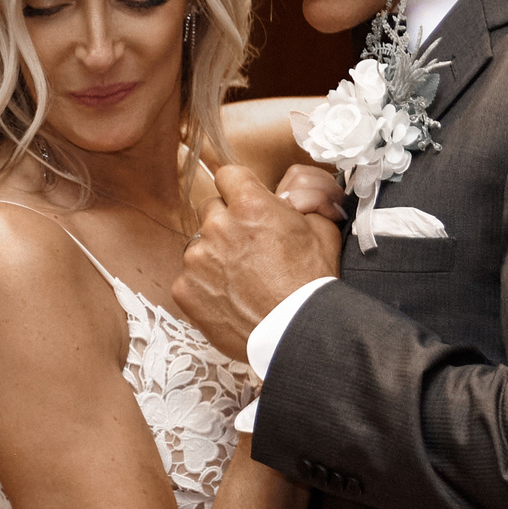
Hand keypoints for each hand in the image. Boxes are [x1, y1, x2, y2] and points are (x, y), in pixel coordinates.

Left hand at [174, 165, 339, 360]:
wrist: (297, 333)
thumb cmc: (312, 284)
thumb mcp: (322, 230)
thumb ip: (300, 203)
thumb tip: (289, 196)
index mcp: (250, 205)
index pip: (228, 175)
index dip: (239, 189)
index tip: (245, 203)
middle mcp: (218, 226)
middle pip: (211, 209)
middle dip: (227, 222)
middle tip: (249, 248)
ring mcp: (197, 259)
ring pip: (199, 245)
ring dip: (215, 255)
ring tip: (241, 279)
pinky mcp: (185, 289)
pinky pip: (189, 278)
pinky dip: (205, 286)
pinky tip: (229, 299)